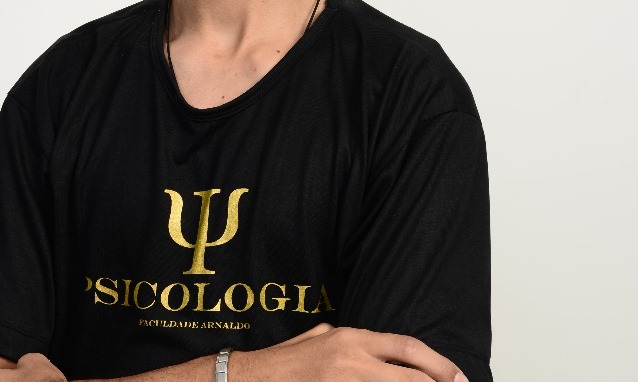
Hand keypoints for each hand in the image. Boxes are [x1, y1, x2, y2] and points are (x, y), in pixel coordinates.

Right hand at [235, 323, 468, 381]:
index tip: (458, 377)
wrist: (255, 379)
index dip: (437, 364)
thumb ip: (350, 341)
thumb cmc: (286, 359)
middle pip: (410, 376)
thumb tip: (375, 349)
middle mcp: (352, 361)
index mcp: (350, 339)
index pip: (406, 348)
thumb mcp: (320, 337)